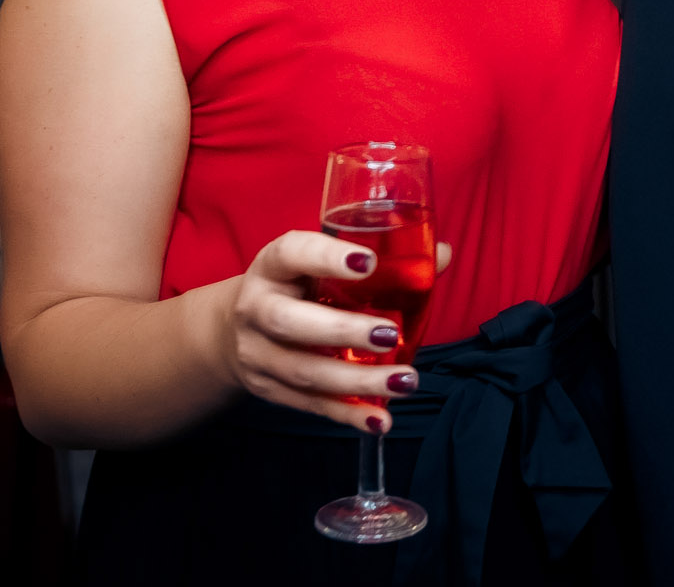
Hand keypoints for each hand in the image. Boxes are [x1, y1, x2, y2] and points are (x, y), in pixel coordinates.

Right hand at [215, 232, 453, 432]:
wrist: (233, 331)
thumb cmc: (296, 288)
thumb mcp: (320, 264)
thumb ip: (377, 258)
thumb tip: (440, 255)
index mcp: (272, 266)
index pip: (292, 253)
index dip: (327, 257)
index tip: (368, 262)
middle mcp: (257, 308)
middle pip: (289, 321)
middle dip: (342, 331)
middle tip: (390, 334)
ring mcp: (258, 353)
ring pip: (304, 371)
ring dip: (356, 381)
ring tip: (404, 381)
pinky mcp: (268, 389)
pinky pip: (310, 405)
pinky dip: (347, 414)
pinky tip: (379, 419)